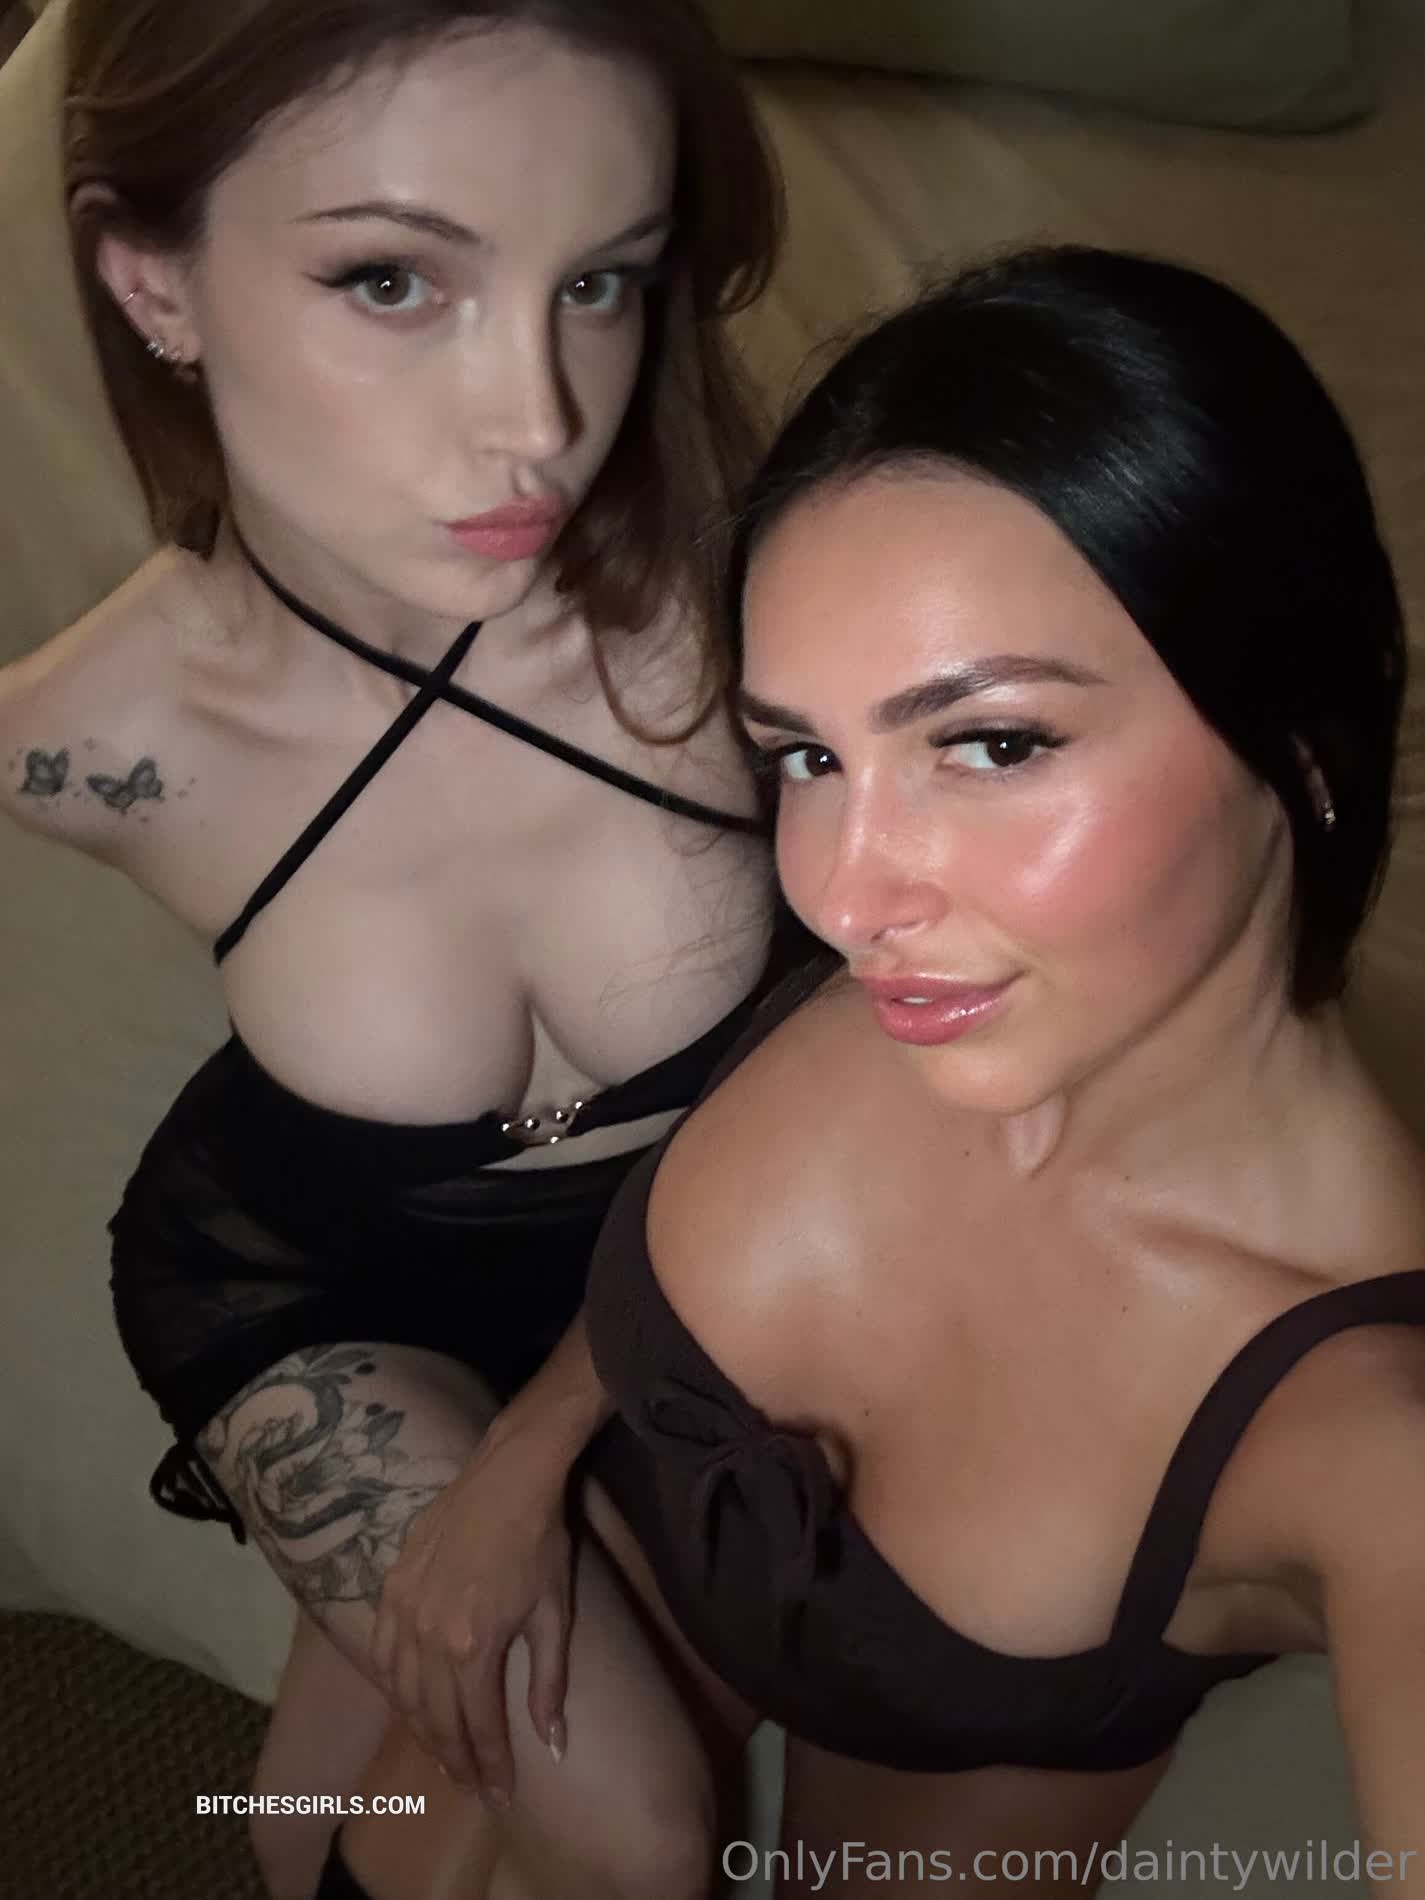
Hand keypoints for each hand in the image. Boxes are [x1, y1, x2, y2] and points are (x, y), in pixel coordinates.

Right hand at [369, 1430, 572, 1803]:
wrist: (509, 1478)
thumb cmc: (540, 1544)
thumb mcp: (553, 1615)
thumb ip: (548, 1683)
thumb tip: (553, 1744)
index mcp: (473, 1647)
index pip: (478, 1726)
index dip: (490, 1766)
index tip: (500, 1795)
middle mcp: (429, 1637)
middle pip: (437, 1718)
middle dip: (455, 1758)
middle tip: (471, 1785)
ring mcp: (403, 1611)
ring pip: (402, 1692)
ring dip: (422, 1729)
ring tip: (442, 1753)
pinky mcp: (390, 1586)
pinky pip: (381, 1652)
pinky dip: (392, 1685)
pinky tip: (406, 1701)